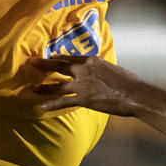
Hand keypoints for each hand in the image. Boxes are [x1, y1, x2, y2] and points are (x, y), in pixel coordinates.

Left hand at [30, 54, 145, 115]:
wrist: (134, 94)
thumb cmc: (128, 82)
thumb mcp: (113, 69)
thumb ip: (102, 69)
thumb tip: (100, 71)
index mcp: (92, 61)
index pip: (71, 57)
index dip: (59, 58)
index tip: (50, 57)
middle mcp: (84, 70)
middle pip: (59, 66)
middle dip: (44, 64)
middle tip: (31, 62)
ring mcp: (82, 84)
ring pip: (57, 85)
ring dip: (44, 87)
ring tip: (32, 88)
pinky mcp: (83, 98)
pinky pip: (63, 102)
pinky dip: (51, 105)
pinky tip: (40, 108)